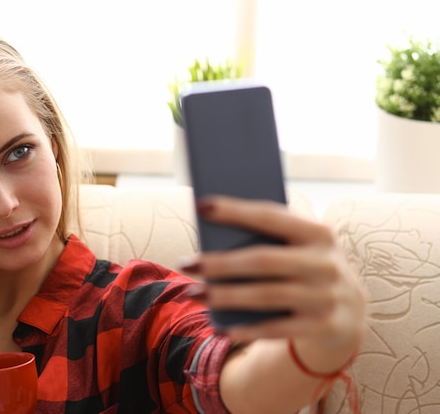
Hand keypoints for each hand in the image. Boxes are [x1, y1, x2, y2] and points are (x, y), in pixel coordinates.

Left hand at [184, 195, 365, 361]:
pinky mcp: (325, 326)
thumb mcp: (301, 248)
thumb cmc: (307, 268)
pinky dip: (249, 330)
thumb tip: (214, 239)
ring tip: (194, 293)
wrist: (350, 312)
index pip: (271, 217)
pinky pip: (279, 328)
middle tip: (186, 263)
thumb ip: (269, 240)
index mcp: (319, 233)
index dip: (235, 211)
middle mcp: (327, 263)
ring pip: (266, 295)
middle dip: (220, 262)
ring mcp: (328, 296)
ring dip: (225, 296)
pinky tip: (223, 329)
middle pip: (263, 260)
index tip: (201, 205)